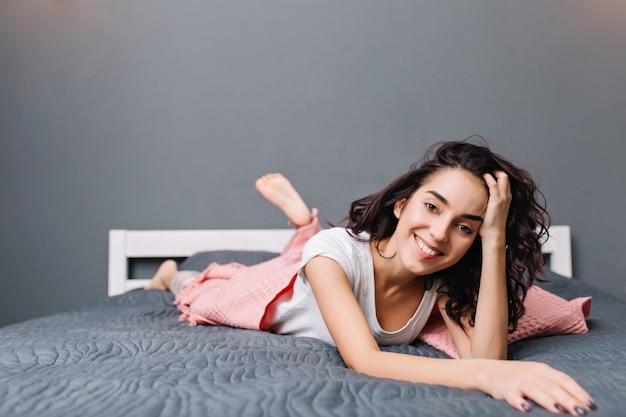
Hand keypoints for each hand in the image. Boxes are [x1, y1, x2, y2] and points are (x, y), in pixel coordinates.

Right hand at [478, 360, 595, 414]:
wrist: (487, 370)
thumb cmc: (518, 376)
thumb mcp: (537, 375)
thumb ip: (555, 385)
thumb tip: (578, 401)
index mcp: (542, 370)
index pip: (564, 380)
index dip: (578, 392)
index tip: (591, 406)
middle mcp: (531, 374)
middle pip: (552, 386)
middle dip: (568, 399)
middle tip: (581, 412)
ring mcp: (517, 381)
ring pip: (535, 390)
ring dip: (547, 400)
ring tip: (559, 410)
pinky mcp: (504, 389)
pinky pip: (511, 395)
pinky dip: (518, 402)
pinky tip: (525, 408)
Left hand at [480, 171, 511, 243]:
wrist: (493, 234)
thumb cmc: (490, 224)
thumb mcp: (491, 209)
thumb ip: (488, 201)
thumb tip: (477, 195)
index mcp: (506, 198)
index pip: (505, 181)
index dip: (497, 174)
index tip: (488, 171)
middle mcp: (507, 196)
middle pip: (505, 177)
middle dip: (496, 170)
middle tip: (486, 168)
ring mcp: (503, 198)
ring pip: (502, 178)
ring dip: (492, 172)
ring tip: (484, 170)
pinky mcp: (496, 201)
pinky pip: (494, 185)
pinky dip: (489, 178)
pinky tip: (483, 176)